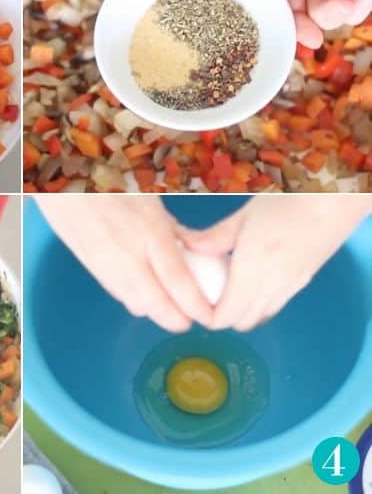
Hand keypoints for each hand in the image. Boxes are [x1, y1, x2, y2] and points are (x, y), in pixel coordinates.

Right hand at [35, 196, 212, 331]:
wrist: (64, 184)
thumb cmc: (110, 182)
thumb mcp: (151, 199)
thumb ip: (175, 229)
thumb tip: (199, 251)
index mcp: (149, 231)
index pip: (178, 282)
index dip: (196, 306)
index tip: (209, 316)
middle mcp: (127, 254)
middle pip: (156, 305)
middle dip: (176, 320)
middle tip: (192, 319)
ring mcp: (106, 264)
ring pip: (135, 305)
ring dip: (156, 312)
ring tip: (172, 306)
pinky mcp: (91, 267)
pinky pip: (117, 294)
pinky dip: (135, 300)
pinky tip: (145, 290)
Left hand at [180, 196, 371, 331]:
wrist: (336, 200)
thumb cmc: (288, 201)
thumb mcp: (244, 215)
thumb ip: (215, 237)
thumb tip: (186, 246)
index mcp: (254, 265)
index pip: (227, 313)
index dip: (207, 316)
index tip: (193, 304)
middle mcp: (274, 283)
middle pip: (243, 322)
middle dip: (221, 316)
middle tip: (205, 295)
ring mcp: (291, 286)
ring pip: (261, 317)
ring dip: (241, 312)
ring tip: (225, 287)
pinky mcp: (303, 283)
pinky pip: (275, 306)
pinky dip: (258, 304)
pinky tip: (249, 281)